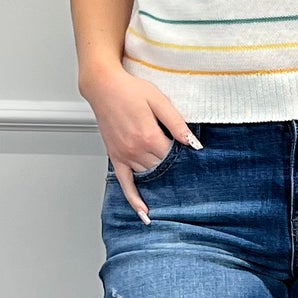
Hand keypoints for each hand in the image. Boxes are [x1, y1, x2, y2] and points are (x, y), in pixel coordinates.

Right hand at [82, 65, 197, 222]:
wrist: (103, 86)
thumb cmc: (130, 90)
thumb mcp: (159, 100)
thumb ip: (176, 123)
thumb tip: (193, 143)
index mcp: (148, 136)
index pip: (173, 156)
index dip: (184, 157)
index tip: (194, 158)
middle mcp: (135, 149)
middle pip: (162, 168)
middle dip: (174, 168)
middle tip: (188, 173)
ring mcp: (123, 155)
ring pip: (147, 175)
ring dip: (159, 181)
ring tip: (174, 190)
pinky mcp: (114, 156)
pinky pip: (124, 183)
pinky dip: (133, 198)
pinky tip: (143, 211)